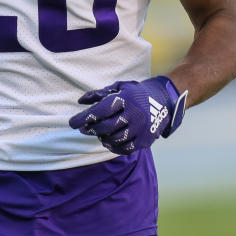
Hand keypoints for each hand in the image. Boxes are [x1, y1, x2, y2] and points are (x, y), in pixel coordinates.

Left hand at [68, 76, 187, 154]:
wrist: (163, 100)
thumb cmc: (136, 93)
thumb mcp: (119, 87)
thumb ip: (99, 94)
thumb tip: (80, 101)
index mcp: (125, 99)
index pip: (100, 110)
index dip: (84, 118)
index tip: (72, 123)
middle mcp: (133, 114)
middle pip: (105, 126)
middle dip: (91, 129)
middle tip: (84, 129)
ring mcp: (140, 128)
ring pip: (114, 139)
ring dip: (101, 138)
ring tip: (98, 133)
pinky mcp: (145, 140)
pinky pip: (126, 148)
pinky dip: (114, 147)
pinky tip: (108, 142)